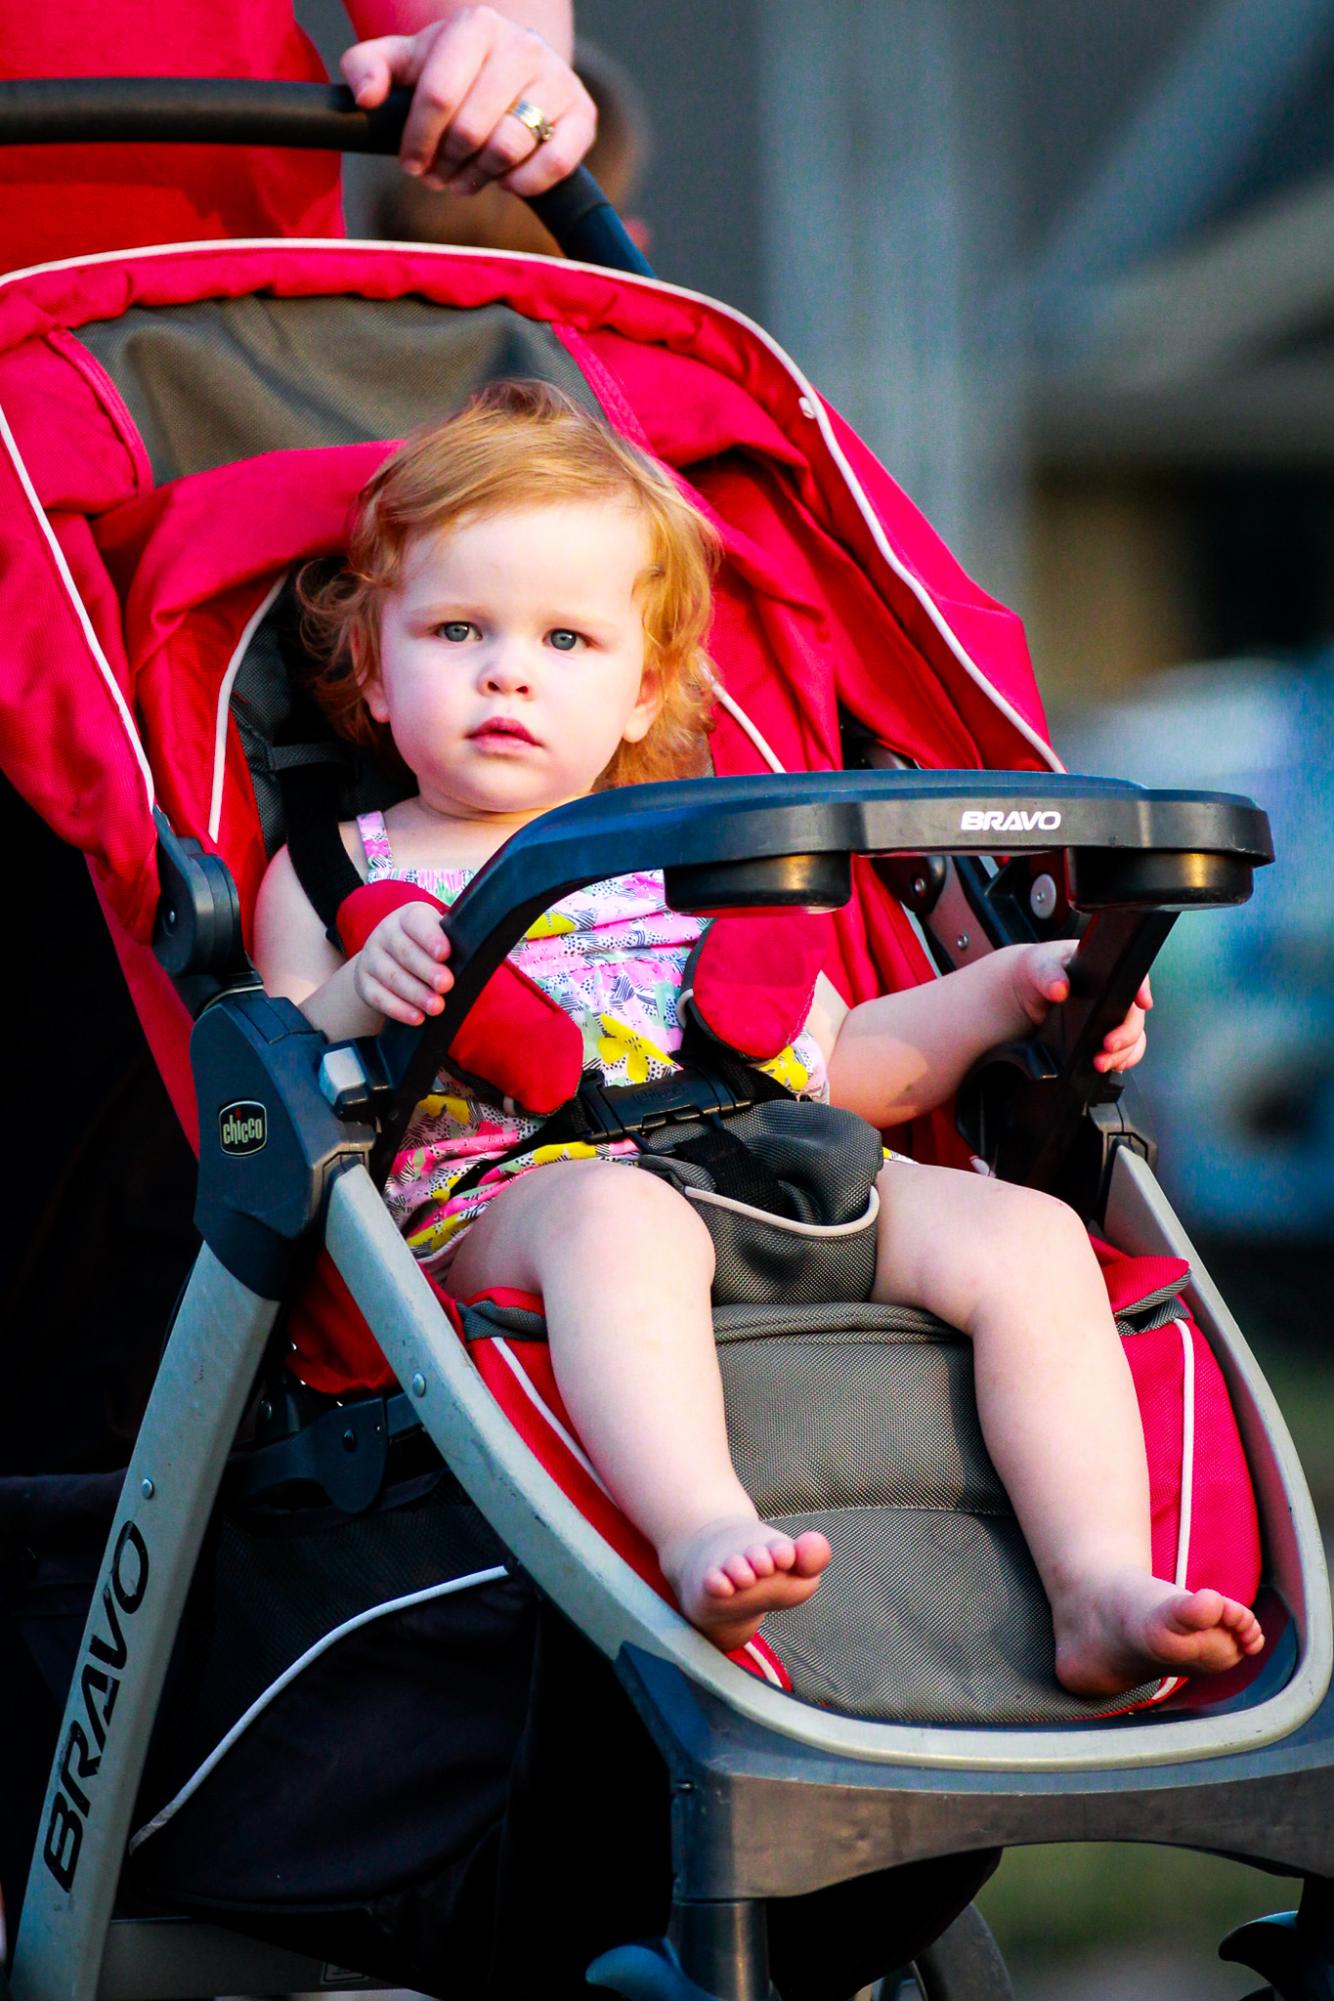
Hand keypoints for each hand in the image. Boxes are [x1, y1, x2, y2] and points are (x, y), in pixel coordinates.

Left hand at [341, 7, 596, 198]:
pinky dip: (524, 183)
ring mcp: (558, 78)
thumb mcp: (406, 62)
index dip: (418, 140)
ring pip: (509, 148)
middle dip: (445, 163)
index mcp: (476, 25)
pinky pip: (555, 163)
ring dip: (479, 177)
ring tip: (465, 178)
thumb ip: (369, 67)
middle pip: (471, 128)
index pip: (438, 94)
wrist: (514, 71)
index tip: (411, 163)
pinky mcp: (583, 115)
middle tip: (437, 175)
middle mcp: (523, 45)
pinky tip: (505, 180)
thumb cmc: (453, 71)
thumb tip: (366, 96)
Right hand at [353, 901, 453, 1024]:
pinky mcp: (363, 982)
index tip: (445, 954)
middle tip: (447, 985)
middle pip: (404, 952)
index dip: (431, 938)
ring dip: (416, 993)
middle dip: (427, 970)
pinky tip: (417, 1018)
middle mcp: (386, 933)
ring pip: (391, 976)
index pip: (417, 922)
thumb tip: (489, 957)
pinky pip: (378, 997)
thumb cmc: (425, 949)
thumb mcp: (438, 938)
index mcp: (408, 917)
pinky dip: (398, 1009)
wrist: (385, 961)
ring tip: (437, 1007)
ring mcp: (371, 958)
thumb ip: (456, 943)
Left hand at [1011, 941, 1152, 1073]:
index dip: (1142, 989)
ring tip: (1101, 1062)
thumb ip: (1048, 976)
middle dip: (1127, 1033)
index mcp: (1104, 969)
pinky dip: (1120, 1060)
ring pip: (1133, 1036)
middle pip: (1135, 1014)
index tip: (1143, 1003)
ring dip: (1123, 1052)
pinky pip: (1124, 1051)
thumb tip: (1059, 989)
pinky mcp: (1102, 1037)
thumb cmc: (1037, 971)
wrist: (1023, 994)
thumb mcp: (1038, 967)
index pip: (1133, 975)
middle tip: (1109, 1045)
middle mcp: (1113, 993)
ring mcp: (1110, 1017)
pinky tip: (1108, 1066)